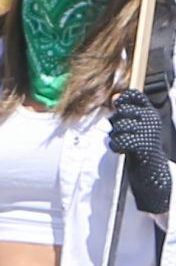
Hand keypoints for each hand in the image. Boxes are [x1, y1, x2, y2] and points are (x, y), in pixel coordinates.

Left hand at [108, 87, 171, 214]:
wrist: (151, 170)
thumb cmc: (138, 146)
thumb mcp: (133, 127)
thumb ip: (124, 112)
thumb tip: (114, 97)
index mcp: (149, 112)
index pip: (135, 95)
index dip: (123, 98)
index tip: (117, 106)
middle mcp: (151, 118)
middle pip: (123, 110)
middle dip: (115, 122)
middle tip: (120, 133)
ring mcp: (148, 131)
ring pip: (119, 126)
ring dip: (114, 136)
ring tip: (121, 143)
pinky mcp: (142, 144)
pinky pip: (120, 140)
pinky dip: (115, 146)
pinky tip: (120, 150)